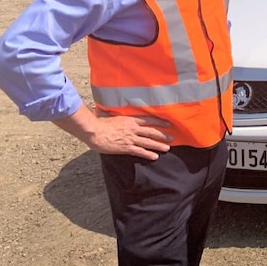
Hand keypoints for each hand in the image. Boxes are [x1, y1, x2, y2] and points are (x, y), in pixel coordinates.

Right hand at [54, 106, 171, 159]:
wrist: (94, 131)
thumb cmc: (100, 123)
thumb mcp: (111, 115)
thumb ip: (117, 114)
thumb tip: (116, 109)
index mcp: (130, 119)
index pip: (149, 120)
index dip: (160, 122)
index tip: (168, 124)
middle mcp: (133, 128)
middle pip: (152, 132)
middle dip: (163, 135)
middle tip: (172, 138)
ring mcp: (131, 138)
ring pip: (148, 142)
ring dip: (158, 145)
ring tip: (167, 148)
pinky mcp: (126, 147)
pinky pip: (140, 151)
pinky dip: (148, 154)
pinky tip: (155, 156)